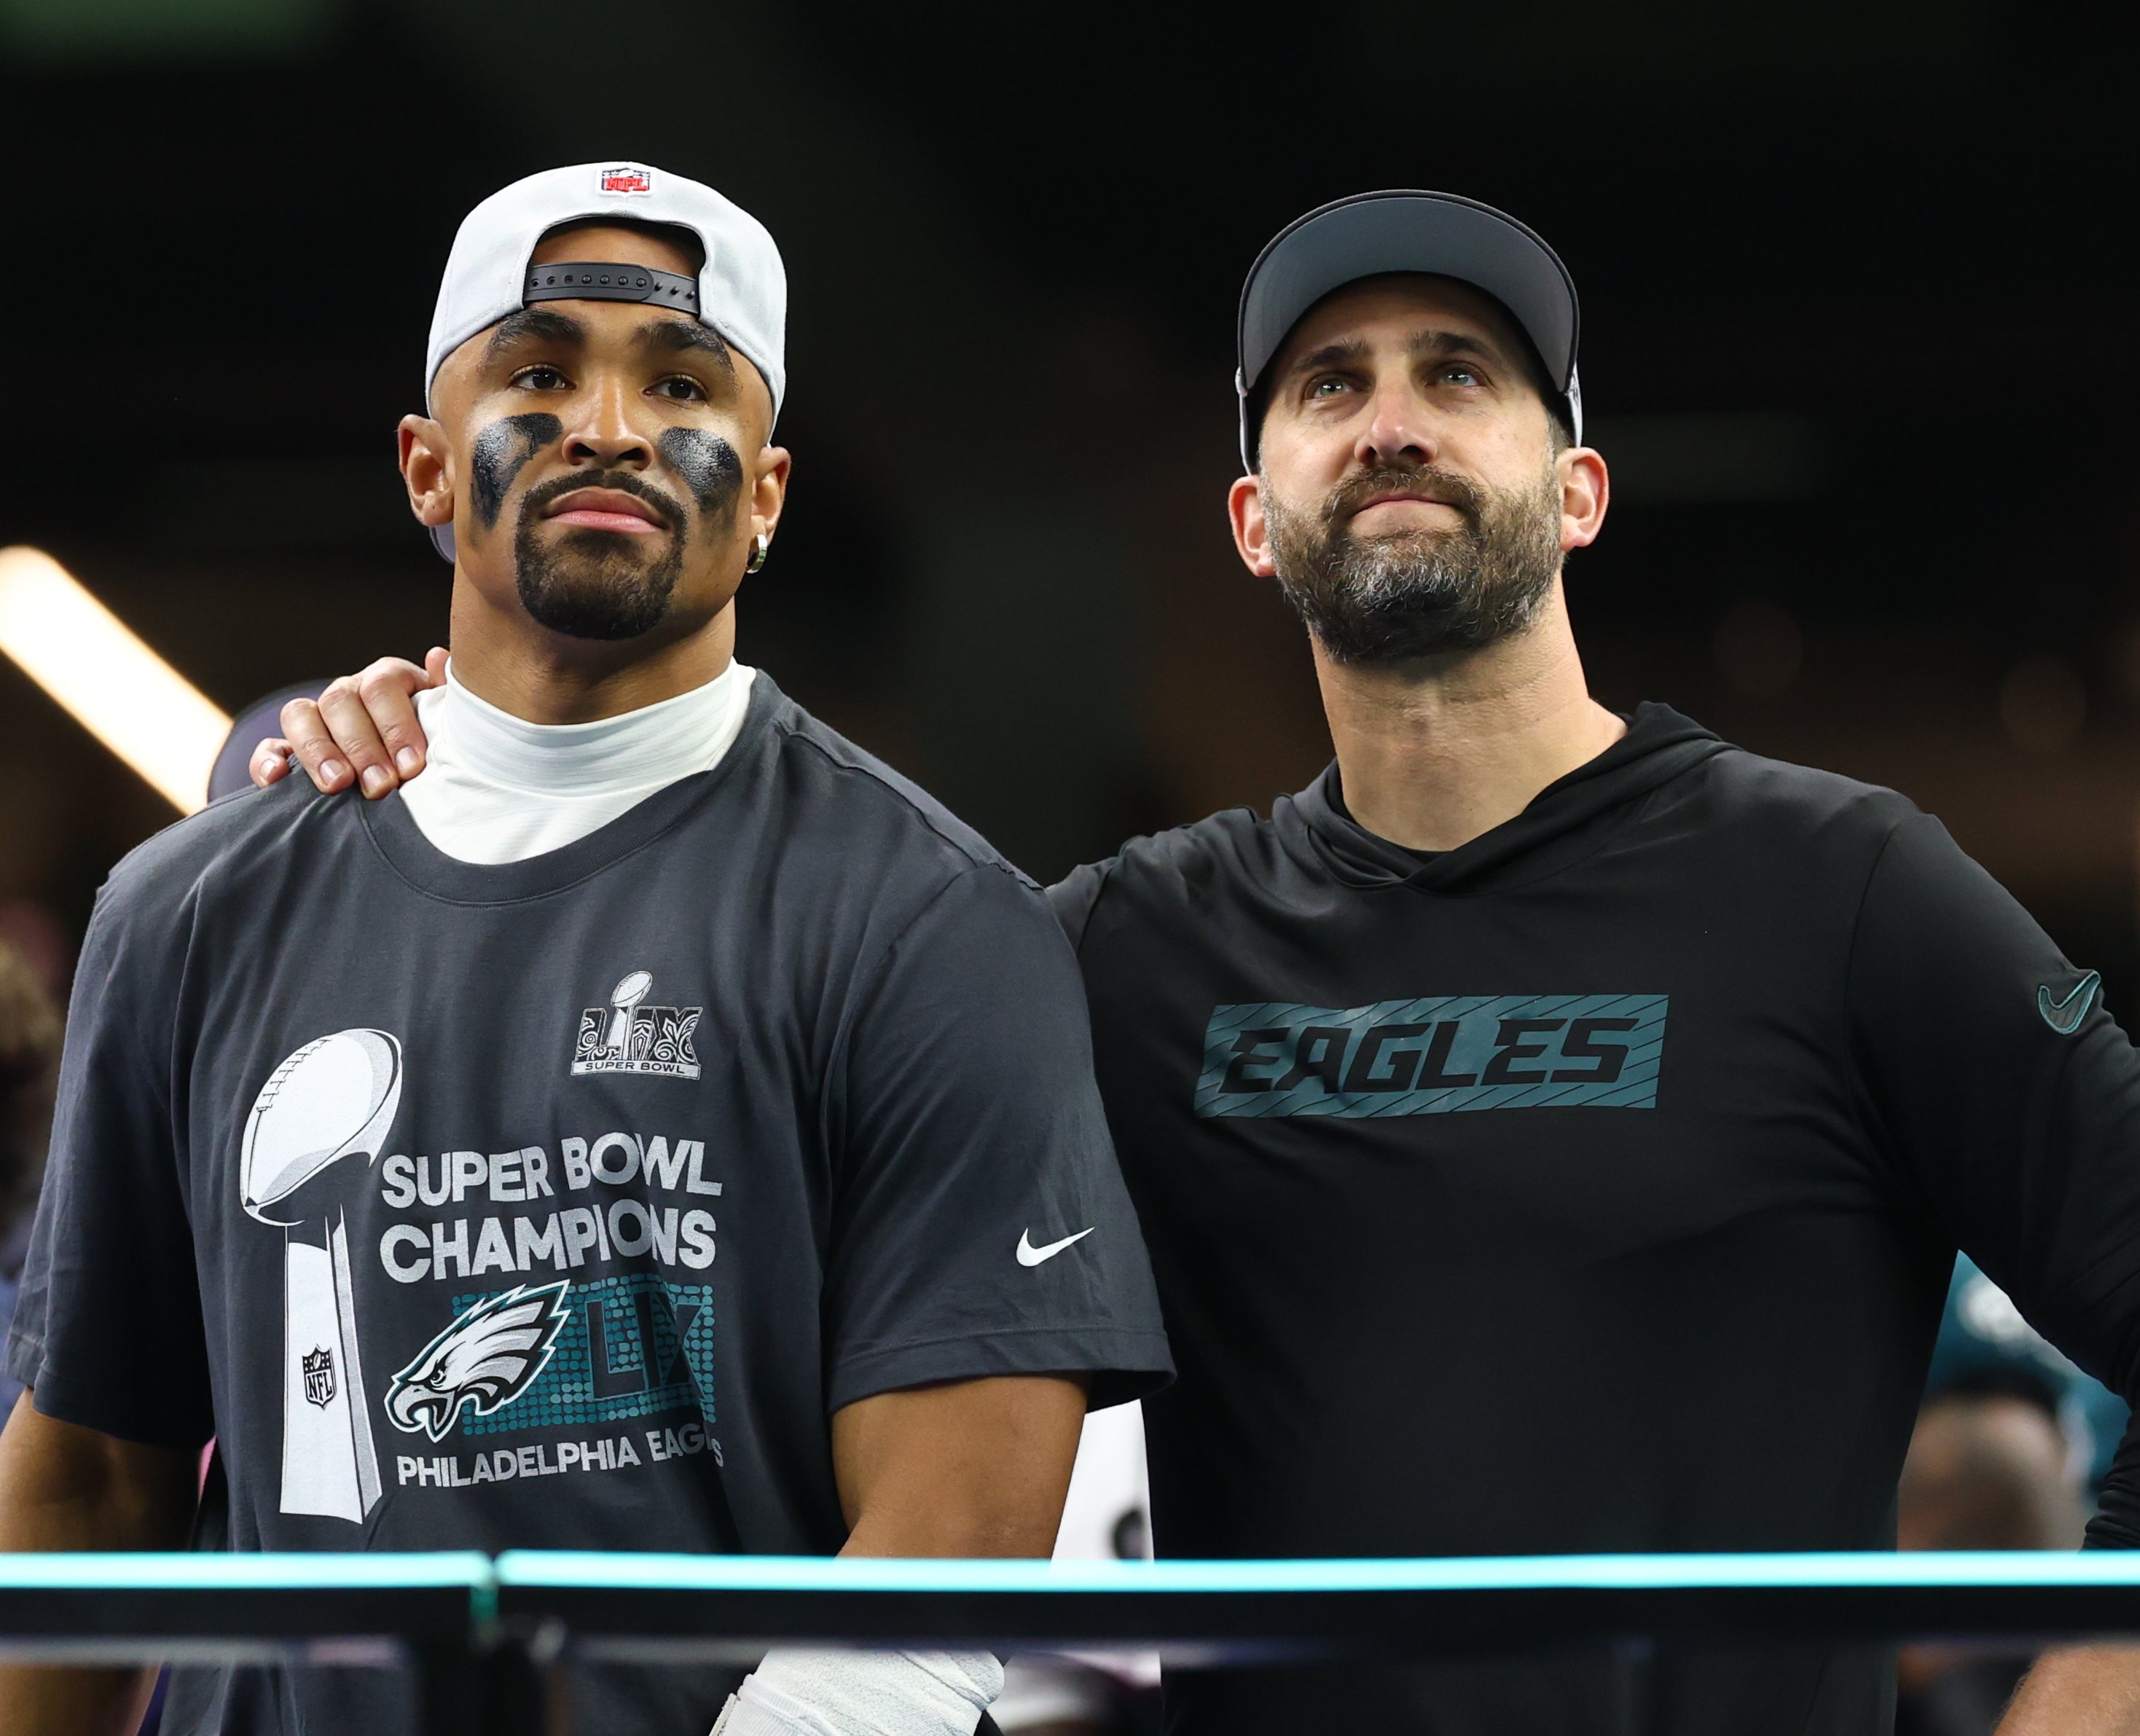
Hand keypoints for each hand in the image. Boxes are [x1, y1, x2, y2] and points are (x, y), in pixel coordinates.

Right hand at [251, 647, 446, 797]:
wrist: (411, 775)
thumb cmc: (435, 744)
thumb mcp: (447, 721)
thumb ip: (446, 695)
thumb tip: (438, 657)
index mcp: (386, 681)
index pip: (382, 686)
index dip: (396, 725)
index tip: (412, 766)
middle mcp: (348, 693)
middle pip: (340, 701)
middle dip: (361, 747)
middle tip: (381, 786)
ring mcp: (316, 718)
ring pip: (300, 716)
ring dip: (318, 751)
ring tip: (338, 785)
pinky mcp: (290, 749)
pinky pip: (270, 746)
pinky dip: (268, 760)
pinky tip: (277, 778)